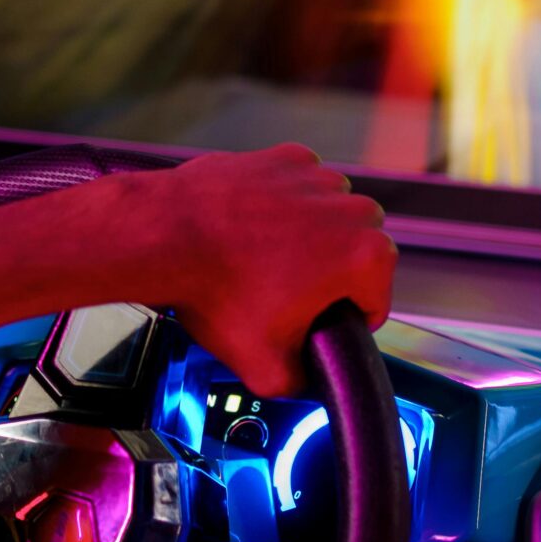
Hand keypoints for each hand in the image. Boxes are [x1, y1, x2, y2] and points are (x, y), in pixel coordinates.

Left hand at [122, 144, 397, 395]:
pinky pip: (300, 187)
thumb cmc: (215, 291)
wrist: (165, 238)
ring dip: (311, 237)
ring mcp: (318, 178)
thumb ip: (302, 383)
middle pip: (359, 255)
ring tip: (265, 261)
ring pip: (332, 217)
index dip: (345, 321)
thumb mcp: (266, 367)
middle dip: (331, 276)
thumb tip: (305, 379)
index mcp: (366, 257)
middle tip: (285, 296)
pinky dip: (284, 204)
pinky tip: (253, 227)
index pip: (375, 302)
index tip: (315, 323)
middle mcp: (351, 209)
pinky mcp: (285, 158)